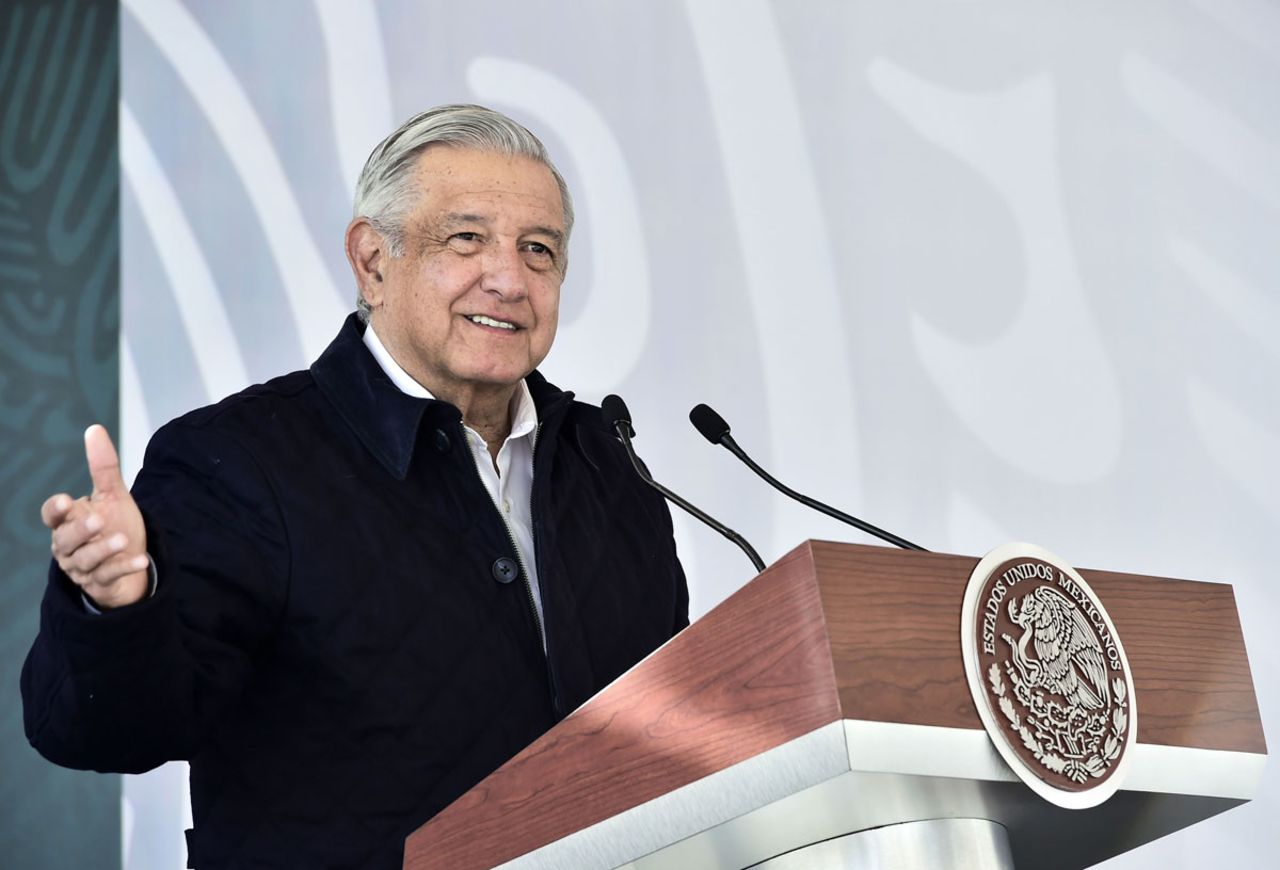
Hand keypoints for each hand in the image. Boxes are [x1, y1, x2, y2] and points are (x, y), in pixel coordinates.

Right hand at [42, 425, 149, 608]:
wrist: (130, 560)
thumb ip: (103, 467)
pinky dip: (124, 568)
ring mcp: (83, 567)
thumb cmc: (114, 524)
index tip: (65, 501)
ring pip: (86, 561)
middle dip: (79, 531)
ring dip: (103, 550)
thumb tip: (94, 429)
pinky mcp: (100, 583)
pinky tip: (140, 560)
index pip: (51, 515)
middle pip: (65, 539)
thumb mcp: (112, 495)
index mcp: (68, 521)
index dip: (55, 509)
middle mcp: (69, 546)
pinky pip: (109, 576)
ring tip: (122, 540)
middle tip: (97, 521)